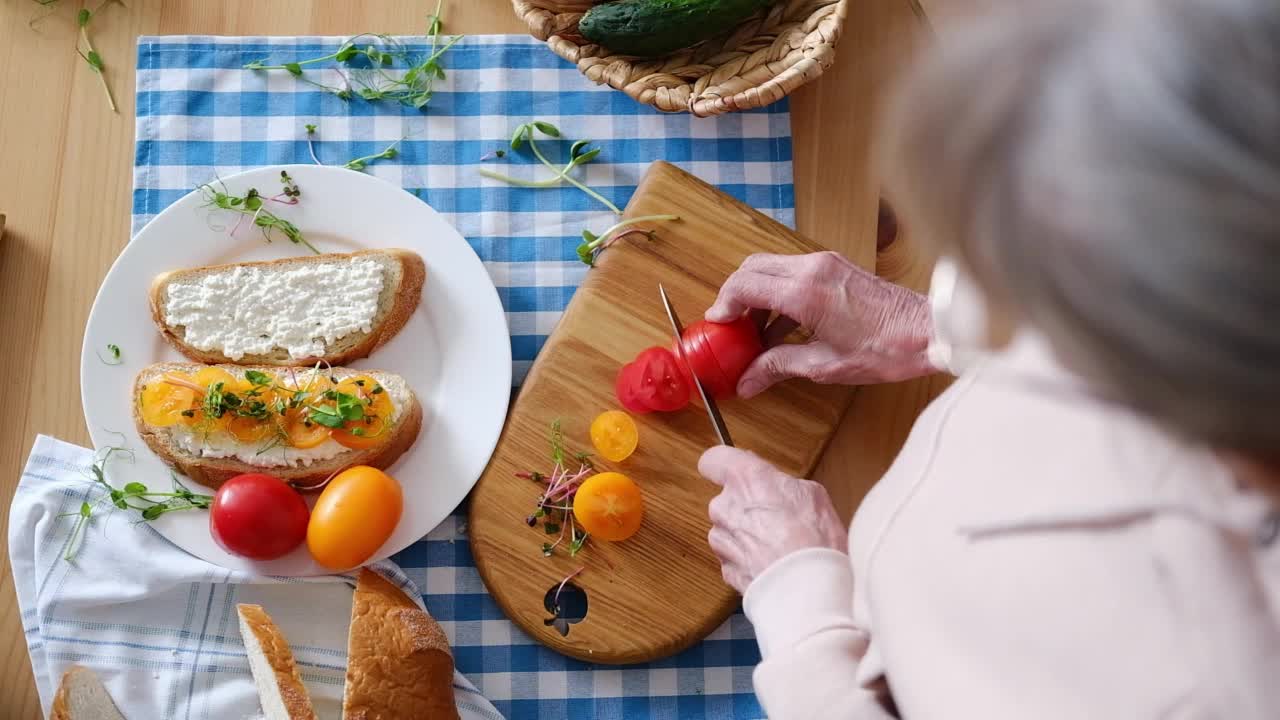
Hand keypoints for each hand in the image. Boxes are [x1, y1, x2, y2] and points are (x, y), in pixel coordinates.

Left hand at [699, 446, 847, 592]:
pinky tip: (773, 564)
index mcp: (745, 480)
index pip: (712, 460)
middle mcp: (724, 507)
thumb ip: (782, 485)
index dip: (724, 466)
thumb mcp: (812, 494)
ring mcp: (722, 541)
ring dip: (747, 535)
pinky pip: (734, 557)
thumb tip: (776, 487)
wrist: (809, 591)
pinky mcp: (725, 569)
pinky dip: (749, 559)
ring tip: (779, 546)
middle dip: (746, 506)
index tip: (736, 471)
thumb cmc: (815, 541)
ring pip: (729, 530)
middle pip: (725, 499)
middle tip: (777, 517)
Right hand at [707, 251, 935, 397]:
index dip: (723, 305)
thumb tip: (747, 381)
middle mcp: (812, 268)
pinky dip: (778, 293)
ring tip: (755, 333)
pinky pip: (792, 272)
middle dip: (734, 296)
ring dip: (756, 295)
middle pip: (751, 268)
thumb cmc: (886, 349)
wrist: (929, 331)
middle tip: (730, 328)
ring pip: (770, 267)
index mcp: (805, 292)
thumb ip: (779, 366)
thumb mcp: (825, 365)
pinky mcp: (835, 266)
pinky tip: (781, 327)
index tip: (717, 326)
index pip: (744, 284)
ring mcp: (824, 263)